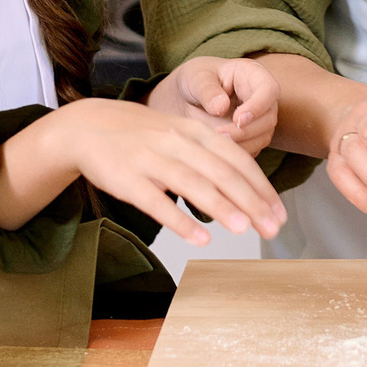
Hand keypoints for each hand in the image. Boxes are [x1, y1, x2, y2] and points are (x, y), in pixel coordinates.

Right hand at [49, 98, 286, 247]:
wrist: (88, 126)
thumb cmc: (140, 135)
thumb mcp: (179, 133)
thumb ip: (211, 154)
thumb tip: (246, 184)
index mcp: (195, 132)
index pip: (238, 160)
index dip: (262, 187)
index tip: (279, 212)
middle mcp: (178, 143)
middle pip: (223, 173)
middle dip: (252, 202)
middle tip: (272, 227)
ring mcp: (152, 160)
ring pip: (194, 185)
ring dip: (223, 208)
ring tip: (245, 229)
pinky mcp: (128, 179)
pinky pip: (158, 203)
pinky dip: (181, 221)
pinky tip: (200, 239)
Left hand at [148, 55, 278, 155]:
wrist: (189, 99)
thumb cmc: (195, 81)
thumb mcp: (195, 78)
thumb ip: (207, 90)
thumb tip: (221, 107)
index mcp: (253, 75)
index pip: (269, 90)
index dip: (258, 106)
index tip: (237, 119)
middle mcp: (262, 99)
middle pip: (269, 118)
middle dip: (246, 131)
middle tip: (220, 135)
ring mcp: (259, 120)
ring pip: (263, 138)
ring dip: (241, 144)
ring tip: (214, 141)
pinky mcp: (252, 139)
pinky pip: (251, 151)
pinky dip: (235, 154)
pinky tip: (217, 149)